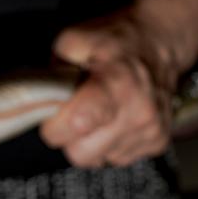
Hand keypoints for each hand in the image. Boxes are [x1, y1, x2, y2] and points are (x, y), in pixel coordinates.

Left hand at [39, 9, 178, 167]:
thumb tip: (37, 100)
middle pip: (80, 153)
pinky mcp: (157, 143)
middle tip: (71, 112)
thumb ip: (52, 71)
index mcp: (116, 83)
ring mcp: (150, 130)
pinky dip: (108, 144)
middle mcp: (138, 111)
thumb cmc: (115, 40)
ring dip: (88, 141)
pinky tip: (112, 119)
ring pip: (97, 160)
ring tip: (95, 111)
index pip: (78, 123)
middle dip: (67, 137)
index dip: (55, 126)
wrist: (160, 41)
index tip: (53, 113)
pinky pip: (115, 158)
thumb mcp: (75, 39)